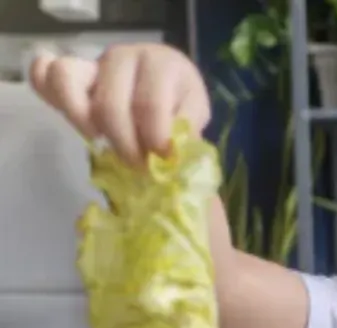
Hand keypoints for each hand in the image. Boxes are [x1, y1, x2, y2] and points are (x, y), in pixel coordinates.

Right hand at [29, 43, 210, 164]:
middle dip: (124, 145)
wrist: (170, 85)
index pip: (150, 106)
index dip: (154, 141)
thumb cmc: (181, 102)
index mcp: (160, 64)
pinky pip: (44, 77)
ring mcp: (94, 62)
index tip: (162, 162)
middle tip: (138, 165)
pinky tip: (81, 126)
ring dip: (82, 122)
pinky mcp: (73, 74)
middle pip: (110, 105)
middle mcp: (123, 56)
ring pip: (66, 81)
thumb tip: (168, 158)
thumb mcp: (194, 115)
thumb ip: (185, 132)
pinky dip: (52, 100)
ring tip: (101, 141)